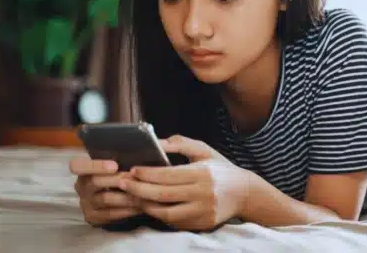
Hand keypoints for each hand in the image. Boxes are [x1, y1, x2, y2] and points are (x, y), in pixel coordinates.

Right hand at [69, 158, 142, 225]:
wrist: (115, 199)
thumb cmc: (116, 176)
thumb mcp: (114, 165)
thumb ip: (120, 159)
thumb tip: (137, 153)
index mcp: (82, 171)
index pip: (77, 166)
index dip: (95, 165)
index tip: (115, 165)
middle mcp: (81, 187)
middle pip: (94, 182)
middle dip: (117, 180)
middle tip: (136, 179)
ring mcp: (85, 203)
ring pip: (104, 199)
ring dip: (125, 196)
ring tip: (142, 192)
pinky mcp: (93, 217)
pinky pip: (109, 214)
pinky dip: (126, 210)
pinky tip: (139, 207)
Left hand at [122, 135, 253, 230]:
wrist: (244, 193)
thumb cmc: (220, 169)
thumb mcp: (205, 150)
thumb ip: (181, 143)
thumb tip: (157, 141)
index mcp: (202, 173)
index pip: (168, 175)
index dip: (147, 173)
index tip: (132, 169)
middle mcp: (203, 194)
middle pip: (163, 195)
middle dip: (139, 189)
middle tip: (122, 183)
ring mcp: (203, 211)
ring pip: (167, 213)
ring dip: (146, 205)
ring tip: (132, 196)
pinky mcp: (202, 224)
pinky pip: (175, 222)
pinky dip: (159, 215)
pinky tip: (149, 205)